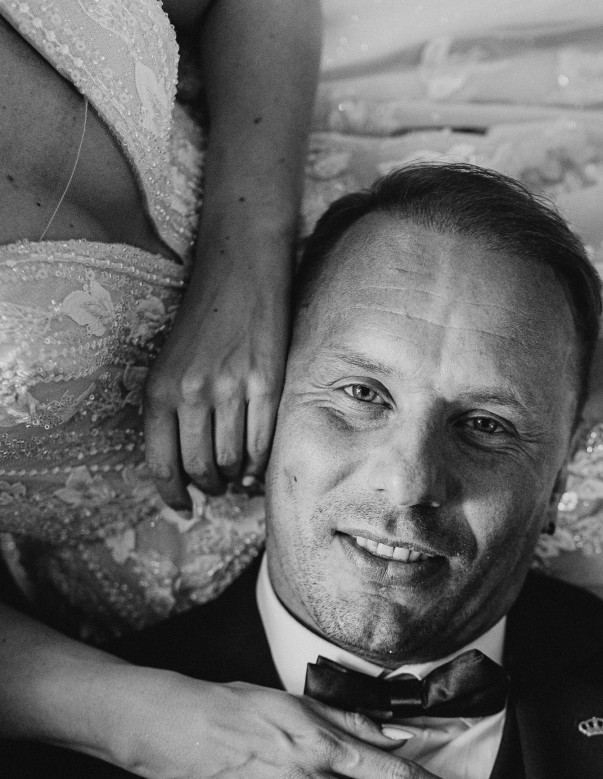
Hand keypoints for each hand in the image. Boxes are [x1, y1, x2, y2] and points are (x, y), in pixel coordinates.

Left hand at [143, 235, 288, 508]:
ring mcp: (230, 389)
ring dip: (235, 479)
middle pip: (200, 468)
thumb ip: (173, 410)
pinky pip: (261, 443)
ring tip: (238, 476)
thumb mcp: (171, 363)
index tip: (182, 508)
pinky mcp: (266, 384)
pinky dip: (259, 464)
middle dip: (209, 487)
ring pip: (232, 461)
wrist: (240, 271)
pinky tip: (256, 467)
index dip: (172, 493)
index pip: (160, 462)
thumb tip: (189, 466)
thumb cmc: (205, 320)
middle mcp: (191, 392)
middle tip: (217, 489)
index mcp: (159, 388)